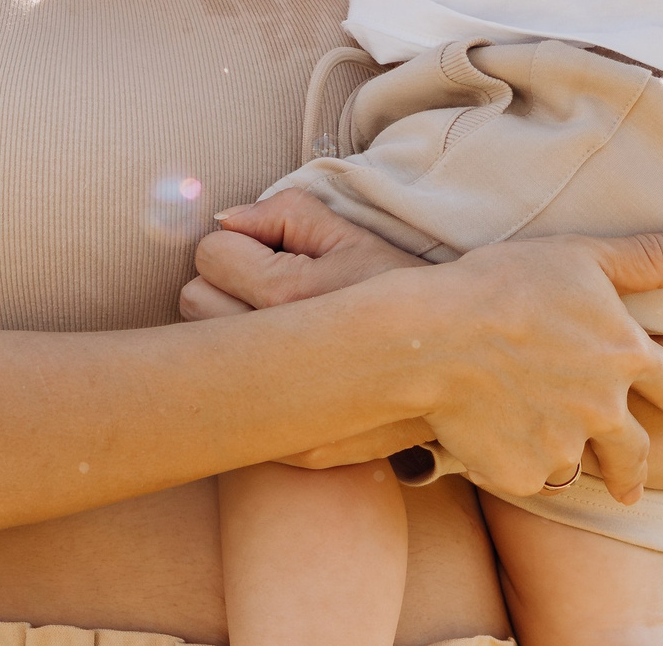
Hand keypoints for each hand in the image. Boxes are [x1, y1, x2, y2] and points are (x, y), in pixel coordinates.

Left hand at [183, 194, 442, 466]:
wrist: (468, 368)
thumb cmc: (405, 289)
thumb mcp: (352, 235)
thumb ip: (284, 212)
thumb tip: (224, 219)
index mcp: (293, 296)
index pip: (210, 255)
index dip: (238, 245)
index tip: (271, 254)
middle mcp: (281, 358)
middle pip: (194, 305)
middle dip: (224, 287)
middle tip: (272, 292)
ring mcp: (287, 413)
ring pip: (205, 359)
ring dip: (230, 335)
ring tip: (283, 328)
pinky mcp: (296, 450)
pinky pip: (237, 410)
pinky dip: (253, 387)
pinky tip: (295, 373)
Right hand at [405, 223, 662, 505]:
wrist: (434, 336)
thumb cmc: (505, 283)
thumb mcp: (582, 256)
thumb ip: (652, 256)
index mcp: (626, 358)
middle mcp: (605, 411)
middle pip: (635, 453)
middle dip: (634, 470)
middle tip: (630, 483)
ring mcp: (563, 446)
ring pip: (575, 464)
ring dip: (567, 459)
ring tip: (550, 455)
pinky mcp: (523, 472)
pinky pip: (527, 474)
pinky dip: (516, 462)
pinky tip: (495, 441)